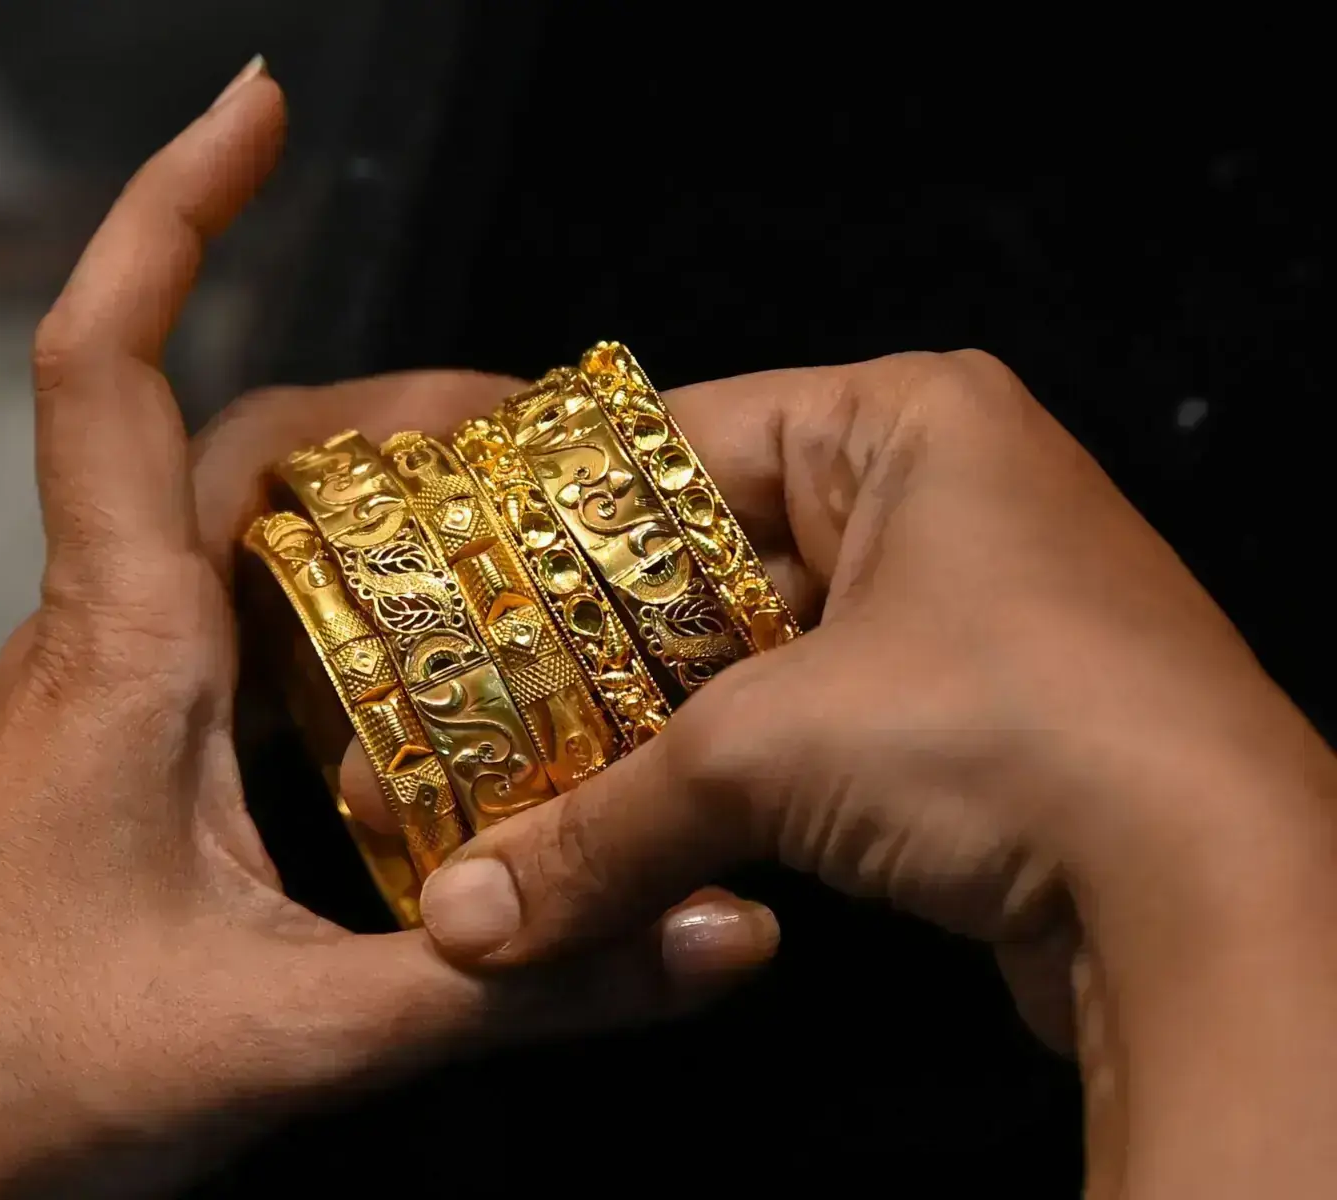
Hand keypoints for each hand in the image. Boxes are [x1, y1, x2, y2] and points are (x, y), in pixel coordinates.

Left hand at [0, 62, 774, 1199]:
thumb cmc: (22, 1089)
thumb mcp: (296, 1038)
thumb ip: (513, 987)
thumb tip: (718, 935)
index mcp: (117, 650)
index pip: (107, 369)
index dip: (171, 212)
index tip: (254, 106)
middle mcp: (91, 644)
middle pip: (227, 444)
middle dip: (377, 409)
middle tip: (526, 437)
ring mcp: (85, 702)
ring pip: (220, 539)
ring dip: (350, 512)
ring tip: (498, 542)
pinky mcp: (99, 763)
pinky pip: (213, 635)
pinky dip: (317, 618)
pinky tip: (411, 692)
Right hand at [380, 351, 1336, 1195]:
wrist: (1220, 904)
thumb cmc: (1017, 736)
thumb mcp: (766, 756)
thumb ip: (597, 826)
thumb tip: (458, 923)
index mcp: (901, 419)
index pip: (666, 444)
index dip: (544, 524)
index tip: (441, 588)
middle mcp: (940, 496)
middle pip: (701, 565)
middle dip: (586, 658)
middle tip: (463, 710)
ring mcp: (964, 613)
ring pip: (750, 663)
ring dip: (648, 738)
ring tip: (521, 785)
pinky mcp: (975, 724)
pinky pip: (808, 734)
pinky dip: (725, 788)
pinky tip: (630, 834)